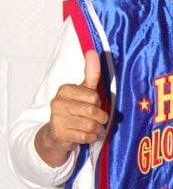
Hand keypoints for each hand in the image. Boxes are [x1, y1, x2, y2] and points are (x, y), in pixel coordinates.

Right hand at [35, 50, 109, 166]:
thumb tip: (92, 51)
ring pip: (90, 125)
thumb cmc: (75, 109)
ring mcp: (56, 119)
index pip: (94, 97)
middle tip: (95, 119)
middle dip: (100, 118)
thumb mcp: (84, 90)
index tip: (91, 105)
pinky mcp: (58, 134)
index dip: (97, 104)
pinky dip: (90, 137)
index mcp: (65, 89)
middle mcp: (57, 102)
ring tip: (92, 127)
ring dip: (96, 129)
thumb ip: (91, 72)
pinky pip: (85, 137)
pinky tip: (85, 135)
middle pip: (93, 111)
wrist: (57, 134)